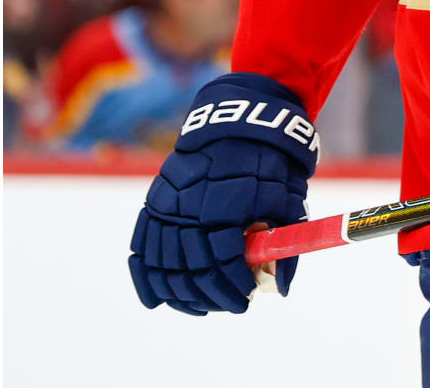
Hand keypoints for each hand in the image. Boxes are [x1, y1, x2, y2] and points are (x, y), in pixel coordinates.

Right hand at [129, 73, 318, 314]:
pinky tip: (159, 300)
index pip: (224, 264)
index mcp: (226, 208)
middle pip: (194, 271)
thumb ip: (285, 244)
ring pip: (165, 266)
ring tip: (203, 305)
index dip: (234, 288)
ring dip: (183, 295)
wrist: (239, 123)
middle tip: (231, 304)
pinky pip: (141, 249)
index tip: (245, 298)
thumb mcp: (288, 198)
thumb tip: (280, 289)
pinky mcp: (154, 203)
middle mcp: (191, 210)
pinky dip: (147, 279)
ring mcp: (168, 207)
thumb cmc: (270, 163)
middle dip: (214, 296)